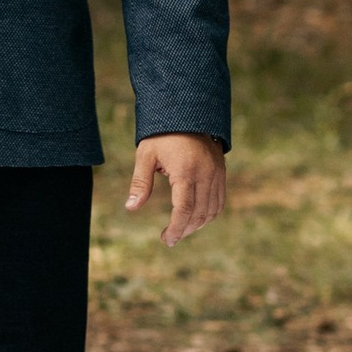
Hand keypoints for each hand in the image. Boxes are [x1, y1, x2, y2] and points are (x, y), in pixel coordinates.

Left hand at [124, 134, 227, 248]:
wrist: (188, 112)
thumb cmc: (161, 134)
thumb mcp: (146, 155)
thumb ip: (140, 183)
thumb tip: (131, 207)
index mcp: (186, 170)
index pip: (184, 209)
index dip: (176, 228)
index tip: (166, 239)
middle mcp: (206, 174)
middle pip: (199, 214)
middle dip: (185, 230)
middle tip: (170, 238)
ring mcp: (216, 173)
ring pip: (212, 210)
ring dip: (197, 225)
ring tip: (181, 230)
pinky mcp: (221, 172)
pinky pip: (219, 201)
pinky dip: (209, 214)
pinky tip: (195, 218)